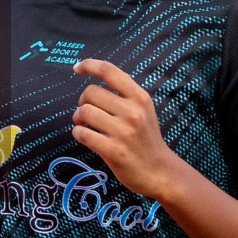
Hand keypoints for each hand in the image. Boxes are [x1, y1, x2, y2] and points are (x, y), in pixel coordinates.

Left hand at [70, 58, 184, 198]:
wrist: (160, 171)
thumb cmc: (145, 138)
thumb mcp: (143, 110)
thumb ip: (124, 94)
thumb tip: (93, 76)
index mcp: (140, 97)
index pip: (109, 71)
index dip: (89, 65)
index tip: (77, 68)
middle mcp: (133, 112)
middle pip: (90, 92)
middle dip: (82, 101)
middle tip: (86, 113)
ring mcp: (124, 132)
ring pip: (83, 112)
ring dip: (78, 119)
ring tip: (84, 125)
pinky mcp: (114, 151)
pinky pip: (82, 134)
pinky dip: (78, 133)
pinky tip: (85, 136)